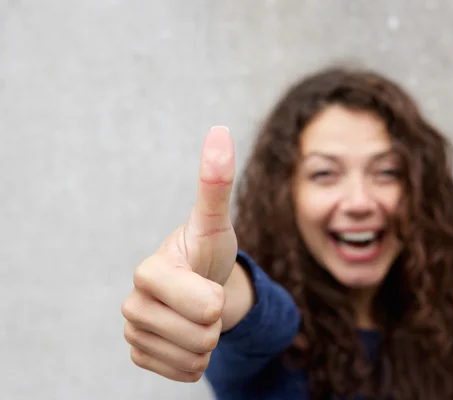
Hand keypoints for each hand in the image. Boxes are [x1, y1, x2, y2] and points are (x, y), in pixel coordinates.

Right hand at [121, 126, 237, 381]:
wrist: (200, 282)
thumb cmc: (208, 251)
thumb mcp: (215, 221)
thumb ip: (215, 182)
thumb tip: (219, 130)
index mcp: (148, 273)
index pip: (204, 308)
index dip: (217, 299)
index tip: (206, 280)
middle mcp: (133, 304)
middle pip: (202, 337)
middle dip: (215, 321)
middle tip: (204, 299)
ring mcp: (134, 333)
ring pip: (194, 359)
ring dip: (207, 340)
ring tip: (196, 314)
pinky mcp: (141, 356)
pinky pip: (185, 374)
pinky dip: (196, 360)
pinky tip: (187, 334)